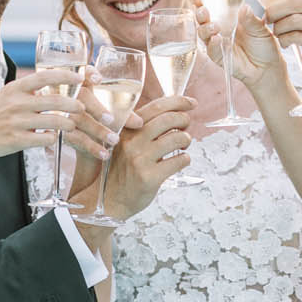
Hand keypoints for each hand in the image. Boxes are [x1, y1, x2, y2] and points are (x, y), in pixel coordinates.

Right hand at [0, 68, 106, 164]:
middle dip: (74, 105)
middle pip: (55, 100)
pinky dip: (53, 138)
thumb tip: (50, 85)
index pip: (45, 76)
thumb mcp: (4, 96)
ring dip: (68, 124)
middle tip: (82, 108)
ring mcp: (16, 122)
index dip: (66, 76)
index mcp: (14, 88)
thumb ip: (25, 91)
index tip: (80, 79)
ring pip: (54, 121)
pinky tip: (53, 138)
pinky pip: (45, 138)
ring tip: (72, 125)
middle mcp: (16, 103)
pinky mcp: (16, 140)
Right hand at [66, 76, 129, 161]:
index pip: (84, 73)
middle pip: (81, 97)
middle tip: (111, 120)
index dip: (89, 73)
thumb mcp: (109, 113)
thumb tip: (140, 123)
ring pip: (79, 120)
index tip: (98, 79)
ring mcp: (64, 114)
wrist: (82, 143)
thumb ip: (124, 115)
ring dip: (98, 130)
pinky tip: (104, 154)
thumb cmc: (99, 120)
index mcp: (84, 85)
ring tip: (115, 140)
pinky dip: (92, 147)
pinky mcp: (62, 132)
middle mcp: (72, 96)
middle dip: (96, 107)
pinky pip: (76, 138)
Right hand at [97, 95, 193, 218]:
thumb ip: (144, 129)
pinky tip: (179, 161)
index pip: (156, 107)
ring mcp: (140, 160)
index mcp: (126, 130)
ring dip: (186, 139)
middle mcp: (132, 142)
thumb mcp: (126, 144)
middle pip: (168, 119)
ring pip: (177, 138)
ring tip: (182, 145)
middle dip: (184, 119)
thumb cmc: (122, 170)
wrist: (110, 200)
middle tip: (186, 125)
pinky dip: (185, 159)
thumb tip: (175, 114)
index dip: (178, 101)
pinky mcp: (150, 177)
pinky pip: (179, 161)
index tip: (191, 102)